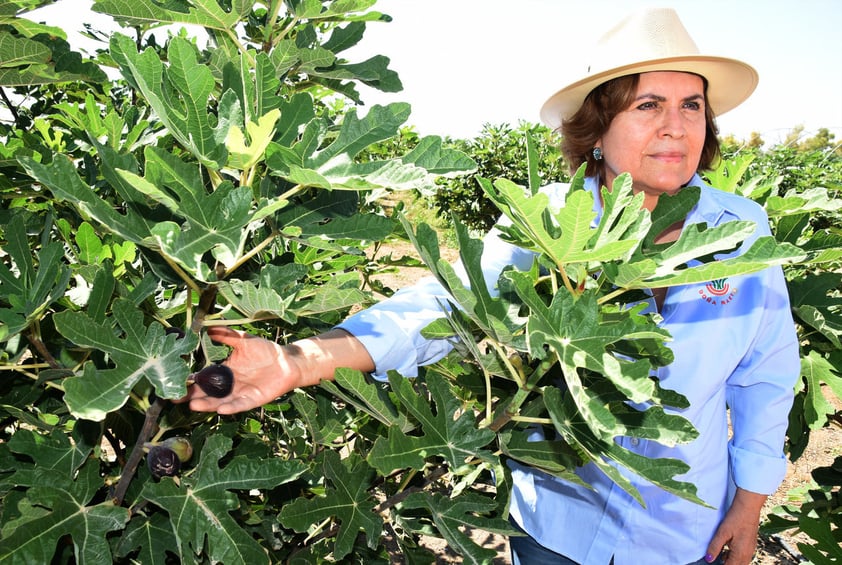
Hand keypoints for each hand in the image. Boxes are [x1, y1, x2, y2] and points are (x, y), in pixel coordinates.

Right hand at [178, 326, 375, 414]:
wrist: (288, 361)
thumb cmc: (267, 350)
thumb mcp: (245, 340)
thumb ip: (227, 335)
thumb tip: (208, 327)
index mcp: (225, 371)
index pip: (204, 378)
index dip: (191, 381)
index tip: (175, 383)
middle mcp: (230, 385)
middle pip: (208, 393)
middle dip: (193, 397)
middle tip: (176, 398)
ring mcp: (241, 393)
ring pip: (220, 402)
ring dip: (208, 405)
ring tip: (194, 405)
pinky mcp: (253, 400)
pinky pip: (240, 405)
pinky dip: (231, 407)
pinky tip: (221, 410)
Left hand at [705, 488, 766, 564]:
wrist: (748, 508)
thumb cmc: (736, 519)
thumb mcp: (722, 533)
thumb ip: (715, 547)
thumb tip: (709, 559)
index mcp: (740, 554)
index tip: (712, 562)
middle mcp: (747, 554)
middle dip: (727, 564)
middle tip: (716, 558)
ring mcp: (751, 550)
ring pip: (741, 562)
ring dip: (731, 561)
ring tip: (721, 555)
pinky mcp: (751, 545)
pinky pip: (743, 556)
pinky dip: (735, 556)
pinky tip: (728, 550)